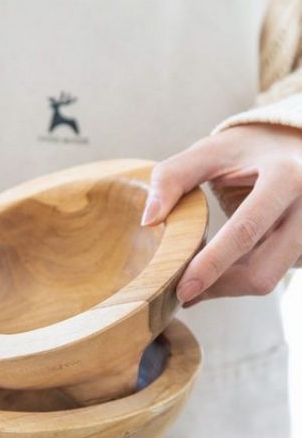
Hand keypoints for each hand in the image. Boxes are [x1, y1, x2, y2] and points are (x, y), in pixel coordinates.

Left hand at [140, 123, 301, 306]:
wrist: (292, 146)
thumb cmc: (246, 149)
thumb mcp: (208, 151)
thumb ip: (172, 178)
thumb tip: (148, 220)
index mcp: (285, 177)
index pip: (245, 231)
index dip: (212, 264)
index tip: (182, 288)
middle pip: (262, 271)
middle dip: (219, 287)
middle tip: (181, 291)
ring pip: (268, 280)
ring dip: (228, 286)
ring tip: (195, 279)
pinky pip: (272, 274)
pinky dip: (241, 278)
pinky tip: (220, 270)